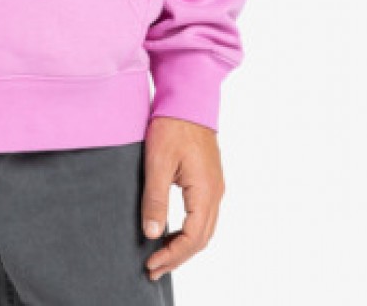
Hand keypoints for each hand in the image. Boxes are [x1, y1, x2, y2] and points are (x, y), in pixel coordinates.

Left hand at [140, 114, 225, 281]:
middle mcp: (215, 193)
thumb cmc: (172, 125)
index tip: (151, 265)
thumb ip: (155, 198)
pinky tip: (173, 232)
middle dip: (178, 257)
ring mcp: (215, 186)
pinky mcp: (209, 179)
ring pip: (204, 228)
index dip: (173, 256)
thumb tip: (153, 233)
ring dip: (184, 246)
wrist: (188, 97)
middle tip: (153, 268)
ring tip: (161, 256)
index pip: (193, 238)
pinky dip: (189, 230)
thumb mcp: (158, 161)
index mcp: (205, 191)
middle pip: (201, 238)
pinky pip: (203, 215)